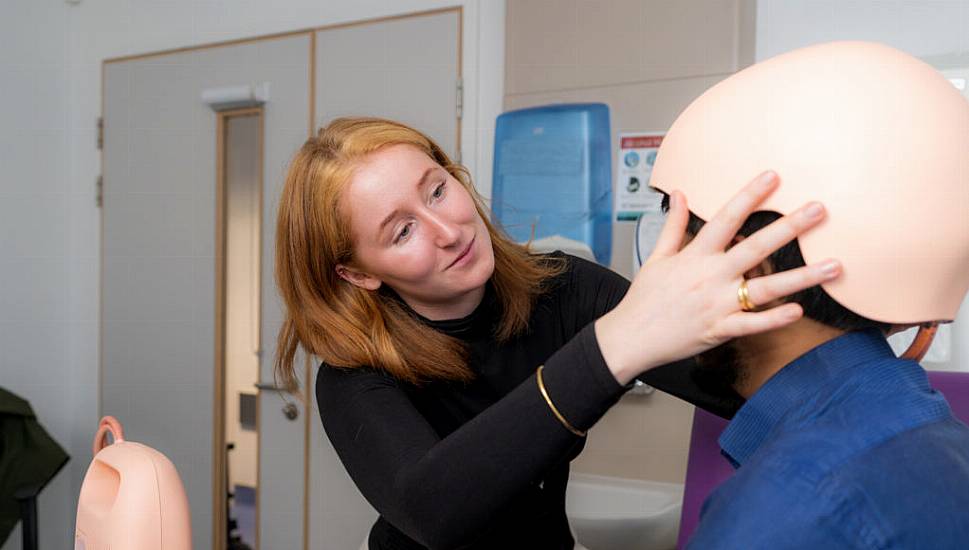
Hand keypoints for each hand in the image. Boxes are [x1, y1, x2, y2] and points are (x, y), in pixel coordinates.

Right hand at [595, 170, 841, 384]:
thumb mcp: (657, 257)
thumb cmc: (644, 298)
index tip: (773, 177)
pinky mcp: (720, 330)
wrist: (631, 337)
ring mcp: (717, 304)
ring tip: (833, 265)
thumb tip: (681, 194)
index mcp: (695, 256)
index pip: (726, 218)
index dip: (749, 195)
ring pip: (765, 288)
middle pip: (755, 247)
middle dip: (789, 227)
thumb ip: (674, 225)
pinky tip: (798, 310)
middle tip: (818, 209)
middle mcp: (710, 277)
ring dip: (802, 276)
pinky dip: (774, 319)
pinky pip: (752, 324)